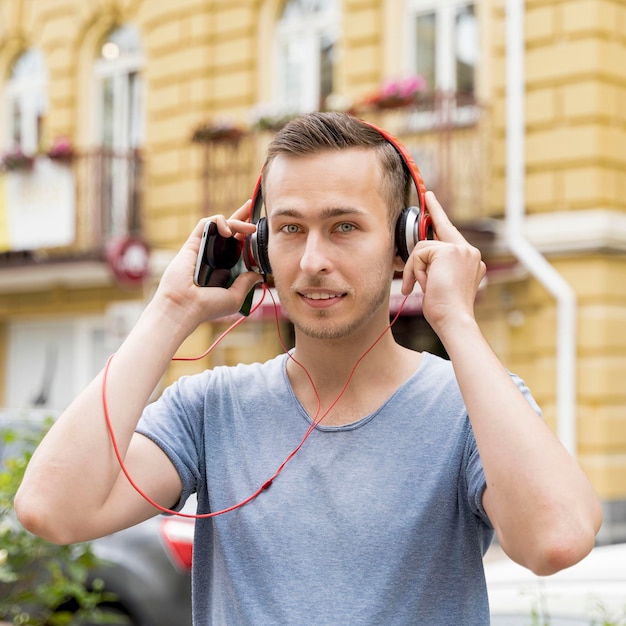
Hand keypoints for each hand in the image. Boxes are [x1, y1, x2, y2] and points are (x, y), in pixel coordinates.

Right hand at [155, 201, 262, 329]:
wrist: (185, 306)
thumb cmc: (207, 307)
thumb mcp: (235, 297)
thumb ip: (247, 283)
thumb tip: (258, 274)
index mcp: (224, 268)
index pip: (238, 247)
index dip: (248, 237)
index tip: (260, 232)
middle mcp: (214, 256)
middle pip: (230, 230)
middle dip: (242, 217)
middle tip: (253, 207)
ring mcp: (203, 248)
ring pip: (220, 225)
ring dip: (236, 221)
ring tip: (249, 228)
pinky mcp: (193, 243)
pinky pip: (205, 224)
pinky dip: (218, 221)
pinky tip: (228, 231)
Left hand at [400, 191, 485, 335]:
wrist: (454, 319)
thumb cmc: (445, 310)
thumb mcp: (438, 284)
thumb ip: (434, 266)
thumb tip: (418, 256)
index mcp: (470, 260)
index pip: (451, 233)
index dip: (439, 216)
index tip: (432, 200)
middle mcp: (469, 252)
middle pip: (439, 231)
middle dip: (433, 213)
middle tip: (428, 194)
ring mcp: (461, 249)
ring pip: (423, 247)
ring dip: (415, 268)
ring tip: (421, 287)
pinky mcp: (449, 251)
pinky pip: (418, 253)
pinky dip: (415, 269)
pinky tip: (423, 284)